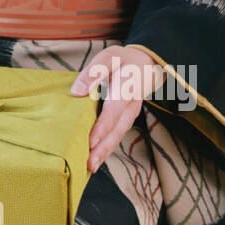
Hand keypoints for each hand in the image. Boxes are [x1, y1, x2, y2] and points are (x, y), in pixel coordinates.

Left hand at [71, 45, 165, 173]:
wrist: (147, 64)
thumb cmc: (124, 60)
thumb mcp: (108, 57)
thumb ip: (93, 72)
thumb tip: (77, 91)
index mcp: (127, 88)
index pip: (114, 111)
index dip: (103, 127)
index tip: (91, 141)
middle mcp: (131, 106)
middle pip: (117, 130)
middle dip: (103, 148)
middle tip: (89, 164)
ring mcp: (131, 114)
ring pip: (118, 136)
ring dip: (105, 152)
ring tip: (90, 166)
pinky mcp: (127, 119)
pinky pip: (117, 135)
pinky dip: (107, 147)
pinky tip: (96, 158)